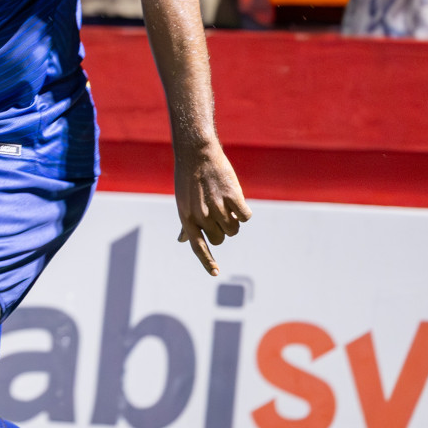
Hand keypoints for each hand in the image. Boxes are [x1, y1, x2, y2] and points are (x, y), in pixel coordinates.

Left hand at [174, 142, 250, 274]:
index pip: (197, 247)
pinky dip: (243, 211)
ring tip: (225, 202)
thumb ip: (186, 224)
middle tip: (219, 211)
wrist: (197, 154)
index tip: (215, 273)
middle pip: (220, 238)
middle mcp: (201, 215)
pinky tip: (236, 199)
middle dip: (222, 229)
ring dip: (233, 220)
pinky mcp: (232, 198)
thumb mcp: (183, 202)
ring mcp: (217, 207)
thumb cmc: (189, 179)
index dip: (207, 261)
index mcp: (187, 218)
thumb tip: (182, 240)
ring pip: (233, 230)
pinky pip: (245, 217)